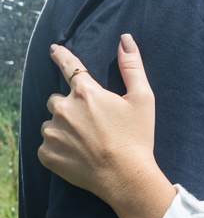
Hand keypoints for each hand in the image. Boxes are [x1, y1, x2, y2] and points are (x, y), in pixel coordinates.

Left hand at [39, 36, 175, 217]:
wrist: (125, 178)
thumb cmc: (137, 137)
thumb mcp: (143, 98)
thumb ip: (132, 66)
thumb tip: (125, 39)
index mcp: (86, 92)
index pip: (68, 65)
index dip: (61, 55)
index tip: (53, 49)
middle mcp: (64, 108)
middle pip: (57, 99)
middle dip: (70, 106)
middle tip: (90, 122)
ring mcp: (52, 132)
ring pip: (51, 122)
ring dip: (63, 128)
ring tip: (85, 142)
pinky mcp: (46, 154)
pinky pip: (46, 145)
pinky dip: (58, 148)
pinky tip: (77, 155)